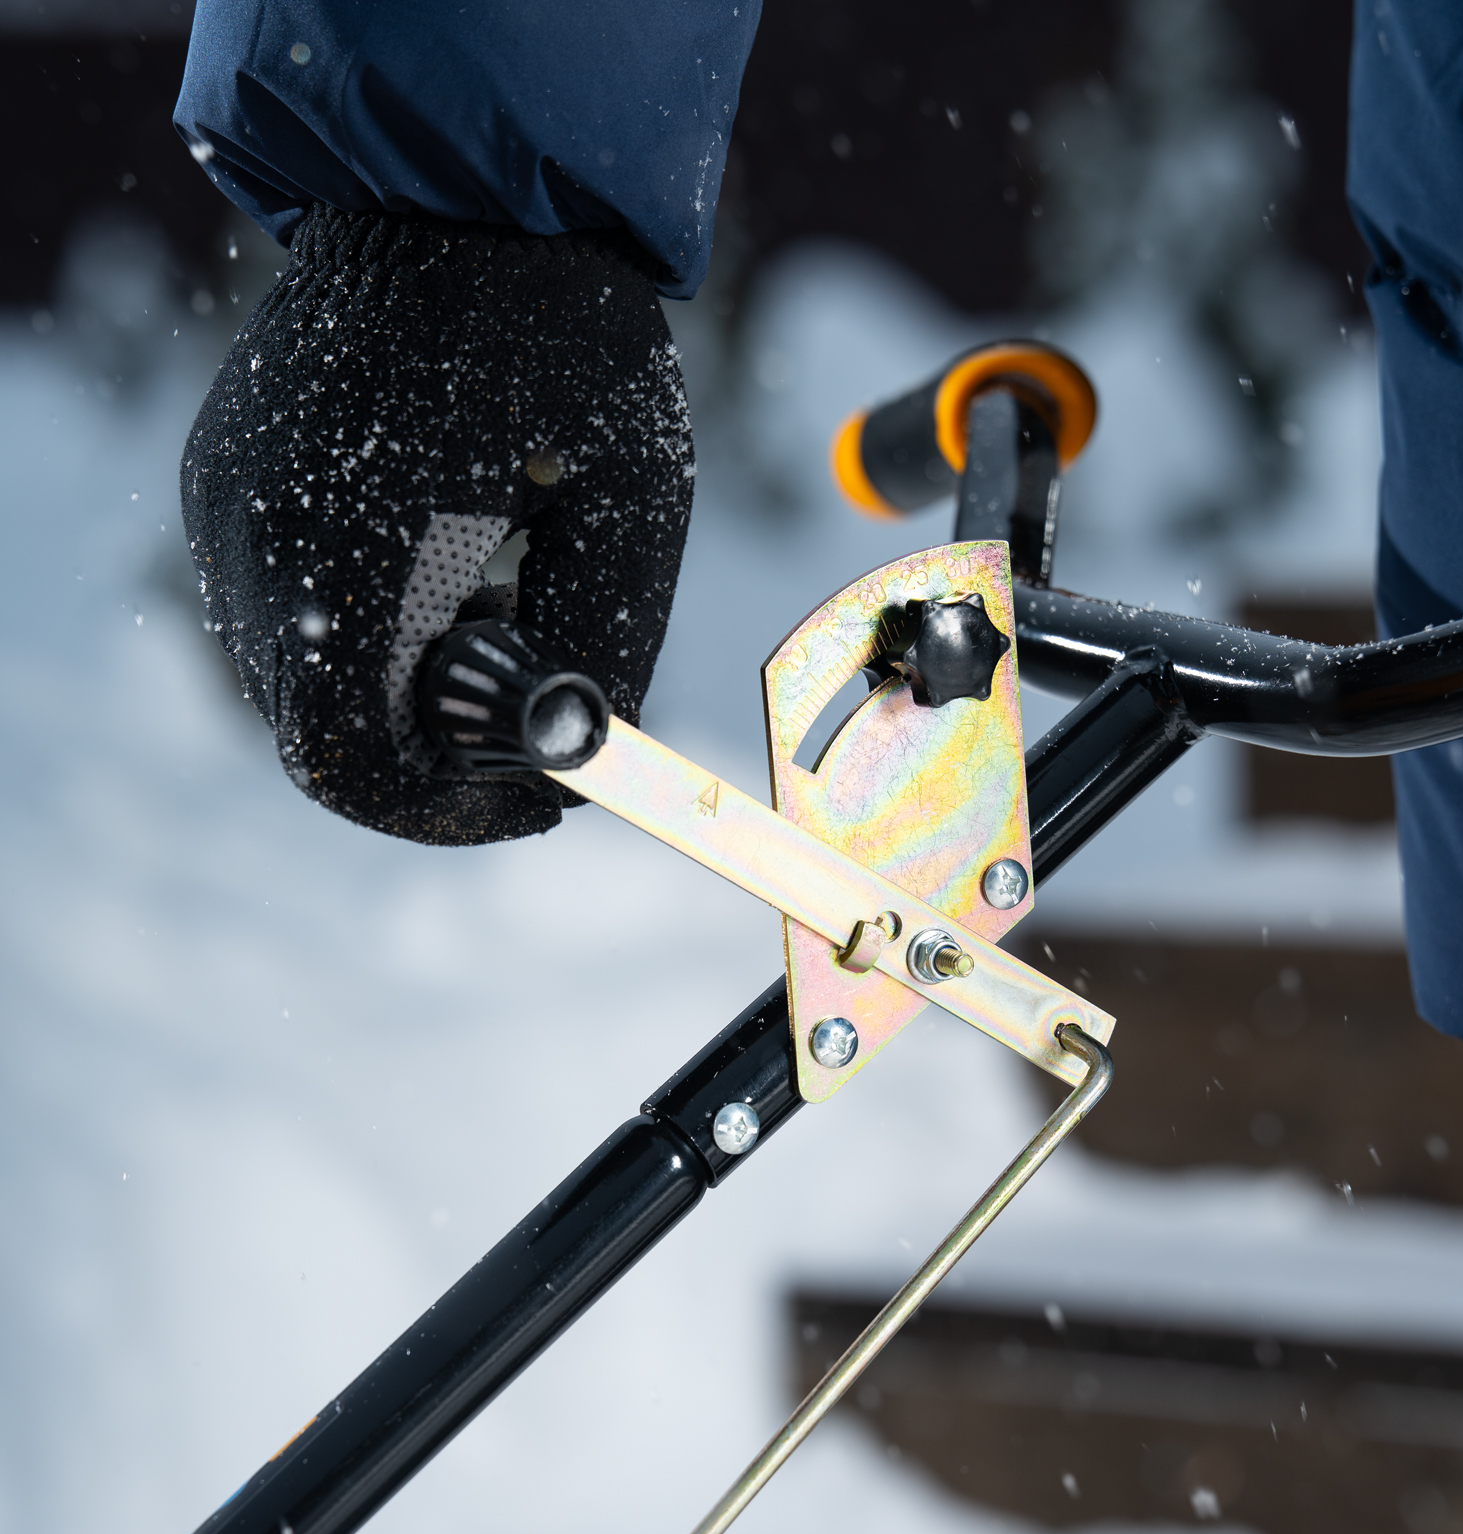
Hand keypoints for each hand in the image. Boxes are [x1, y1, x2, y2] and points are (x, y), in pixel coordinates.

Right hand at [182, 203, 692, 844]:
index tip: (535, 807)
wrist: (462, 186)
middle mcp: (256, 540)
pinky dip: (368, 637)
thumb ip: (609, 649)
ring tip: (501, 612)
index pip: (355, 765)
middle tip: (534, 730)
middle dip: (435, 763)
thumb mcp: (633, 502)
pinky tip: (448, 567)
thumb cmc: (565, 332)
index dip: (447, 815)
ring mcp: (226, 508)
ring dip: (402, 698)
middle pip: (322, 738)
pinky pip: (287, 611)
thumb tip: (584, 761)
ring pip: (301, 683)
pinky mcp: (229, 480)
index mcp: (351, 551)